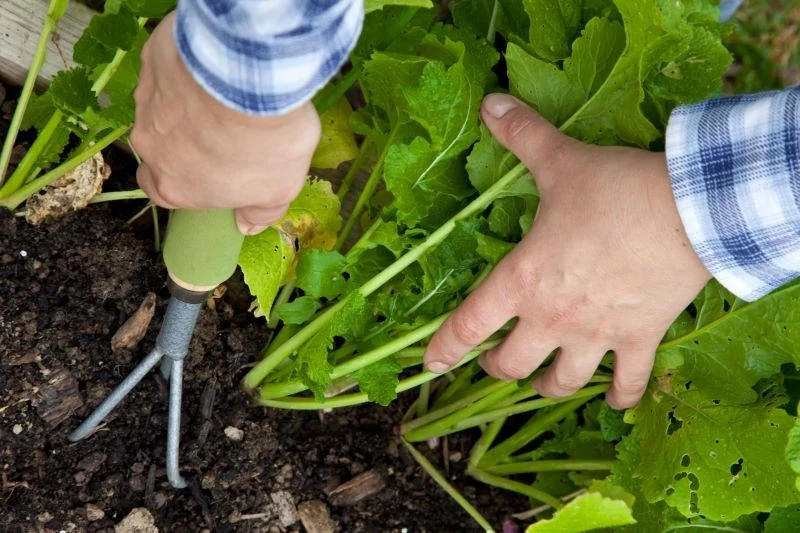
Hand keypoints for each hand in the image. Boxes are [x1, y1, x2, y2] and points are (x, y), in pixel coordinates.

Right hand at [130, 13, 320, 233]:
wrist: (249, 77)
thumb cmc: (265, 143)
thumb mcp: (279, 188)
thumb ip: (260, 212)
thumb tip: (247, 225)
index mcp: (175, 186)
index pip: (163, 193)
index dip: (184, 183)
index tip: (209, 174)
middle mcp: (150, 147)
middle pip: (157, 151)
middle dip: (180, 144)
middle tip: (216, 133)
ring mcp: (146, 103)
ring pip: (159, 109)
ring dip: (186, 107)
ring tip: (223, 97)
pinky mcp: (152, 64)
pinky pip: (166, 72)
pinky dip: (186, 72)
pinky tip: (214, 68)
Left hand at [423, 94, 710, 408]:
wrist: (689, 211)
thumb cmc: (614, 190)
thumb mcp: (560, 161)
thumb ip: (522, 134)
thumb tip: (490, 102)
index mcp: (522, 281)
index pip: (467, 325)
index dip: (444, 348)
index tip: (430, 364)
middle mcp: (552, 318)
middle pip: (510, 365)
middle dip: (496, 368)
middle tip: (495, 361)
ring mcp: (596, 336)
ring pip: (561, 383)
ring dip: (546, 387)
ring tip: (542, 382)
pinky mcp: (639, 340)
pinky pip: (627, 383)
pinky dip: (621, 397)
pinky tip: (616, 402)